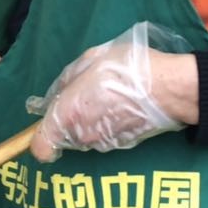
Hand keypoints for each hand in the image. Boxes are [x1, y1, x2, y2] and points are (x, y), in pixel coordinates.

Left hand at [27, 22, 197, 162]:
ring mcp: (104, 143)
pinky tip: (122, 104)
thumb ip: (66, 81)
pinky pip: (105, 135)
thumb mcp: (89, 60)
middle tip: (86, 93)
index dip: (39, 139)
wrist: (169, 88)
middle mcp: (82, 135)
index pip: (41, 147)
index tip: (47, 123)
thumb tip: (56, 95)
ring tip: (108, 95)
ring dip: (90, 119)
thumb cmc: (125, 69)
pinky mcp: (123, 144)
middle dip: (70, 118)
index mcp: (68, 114)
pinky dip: (109, 123)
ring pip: (86, 135)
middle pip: (65, 135)